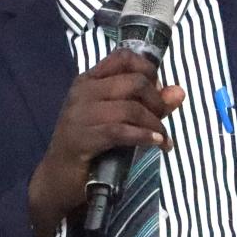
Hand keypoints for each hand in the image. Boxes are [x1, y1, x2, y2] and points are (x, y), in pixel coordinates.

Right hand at [27, 50, 184, 236]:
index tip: (157, 91)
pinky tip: (156, 144)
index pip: (124, 57)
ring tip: (162, 139)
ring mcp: (79, 114)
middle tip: (161, 121)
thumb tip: (179, 92)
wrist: (57, 179)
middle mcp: (83, 91)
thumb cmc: (90, 146)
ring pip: (131, 108)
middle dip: (157, 102)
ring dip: (154, 125)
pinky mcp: (81, 139)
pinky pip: (120, 131)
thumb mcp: (120, 120)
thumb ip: (149, 104)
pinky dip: (144, 137)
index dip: (148, 70)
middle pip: (135, 82)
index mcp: (90, 80)